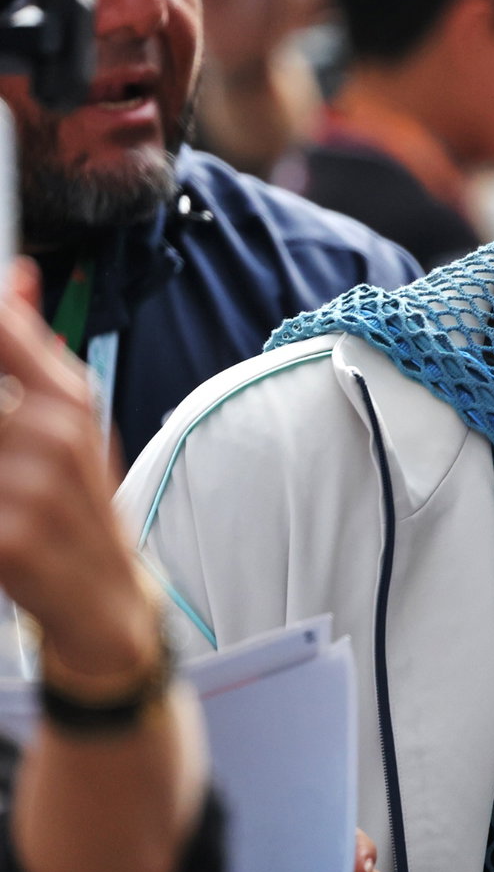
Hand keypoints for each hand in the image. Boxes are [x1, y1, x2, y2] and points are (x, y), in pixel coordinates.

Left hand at [0, 260, 149, 671]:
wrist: (104, 597)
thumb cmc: (78, 501)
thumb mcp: (69, 416)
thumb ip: (31, 344)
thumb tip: (17, 274)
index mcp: (68, 396)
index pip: (3, 329)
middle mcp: (54, 433)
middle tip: (4, 452)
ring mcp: (30, 488)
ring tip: (4, 481)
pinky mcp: (9, 540)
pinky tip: (1, 514)